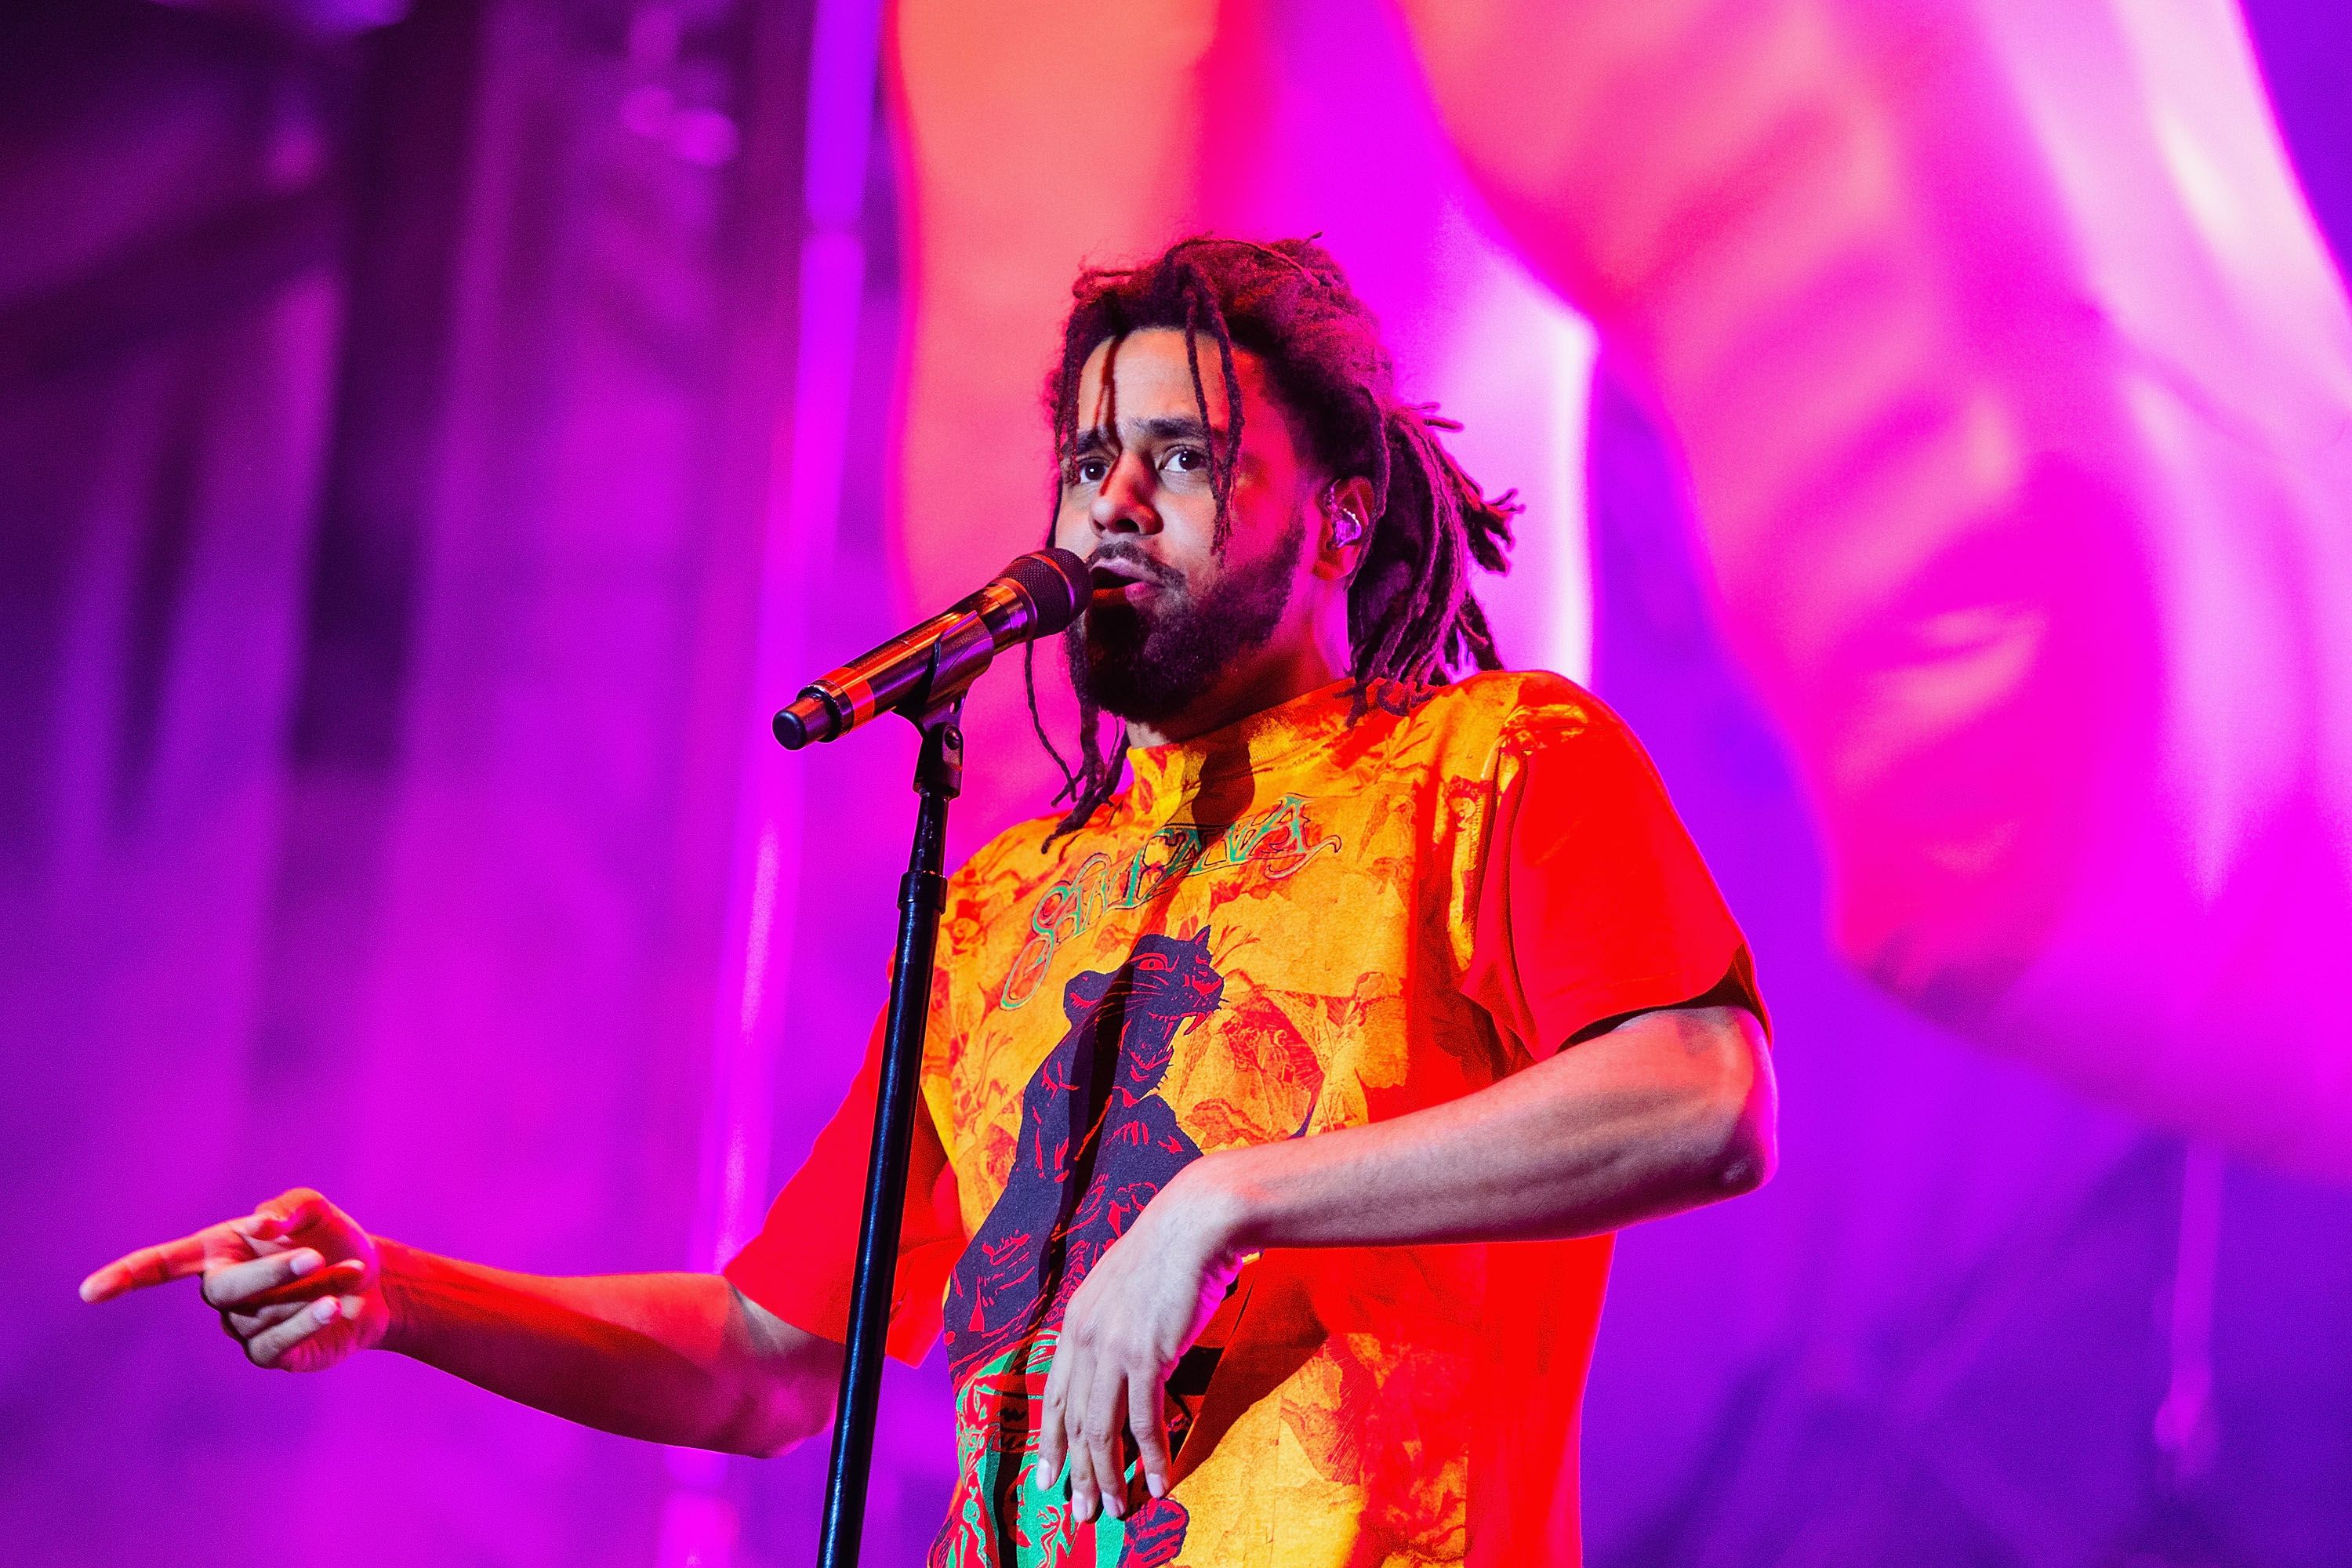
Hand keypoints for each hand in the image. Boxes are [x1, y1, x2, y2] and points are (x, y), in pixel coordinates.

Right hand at [80, 1188, 390, 1371]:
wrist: (374, 1283)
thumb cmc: (333, 1240)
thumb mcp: (317, 1211)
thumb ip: (292, 1206)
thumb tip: (262, 1225)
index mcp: (217, 1250)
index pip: (161, 1265)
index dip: (126, 1276)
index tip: (90, 1292)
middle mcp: (221, 1290)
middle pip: (223, 1290)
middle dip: (272, 1273)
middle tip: (316, 1258)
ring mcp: (241, 1327)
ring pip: (261, 1313)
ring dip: (312, 1290)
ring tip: (349, 1273)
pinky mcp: (269, 1354)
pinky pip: (276, 1343)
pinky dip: (309, 1321)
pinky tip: (335, 1306)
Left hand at [1033, 1159, 1246, 1524]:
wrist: (1195, 1224)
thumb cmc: (1169, 1254)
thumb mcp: (1123, 1290)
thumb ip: (1113, 1327)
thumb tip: (1122, 1364)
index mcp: (1075, 1322)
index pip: (1054, 1395)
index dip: (1050, 1441)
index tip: (1047, 1477)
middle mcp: (1085, 1338)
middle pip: (1074, 1421)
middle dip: (1075, 1472)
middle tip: (1080, 1513)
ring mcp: (1113, 1348)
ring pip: (1102, 1429)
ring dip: (1108, 1476)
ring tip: (1114, 1510)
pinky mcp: (1147, 1356)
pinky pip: (1145, 1422)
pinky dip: (1151, 1459)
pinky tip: (1158, 1483)